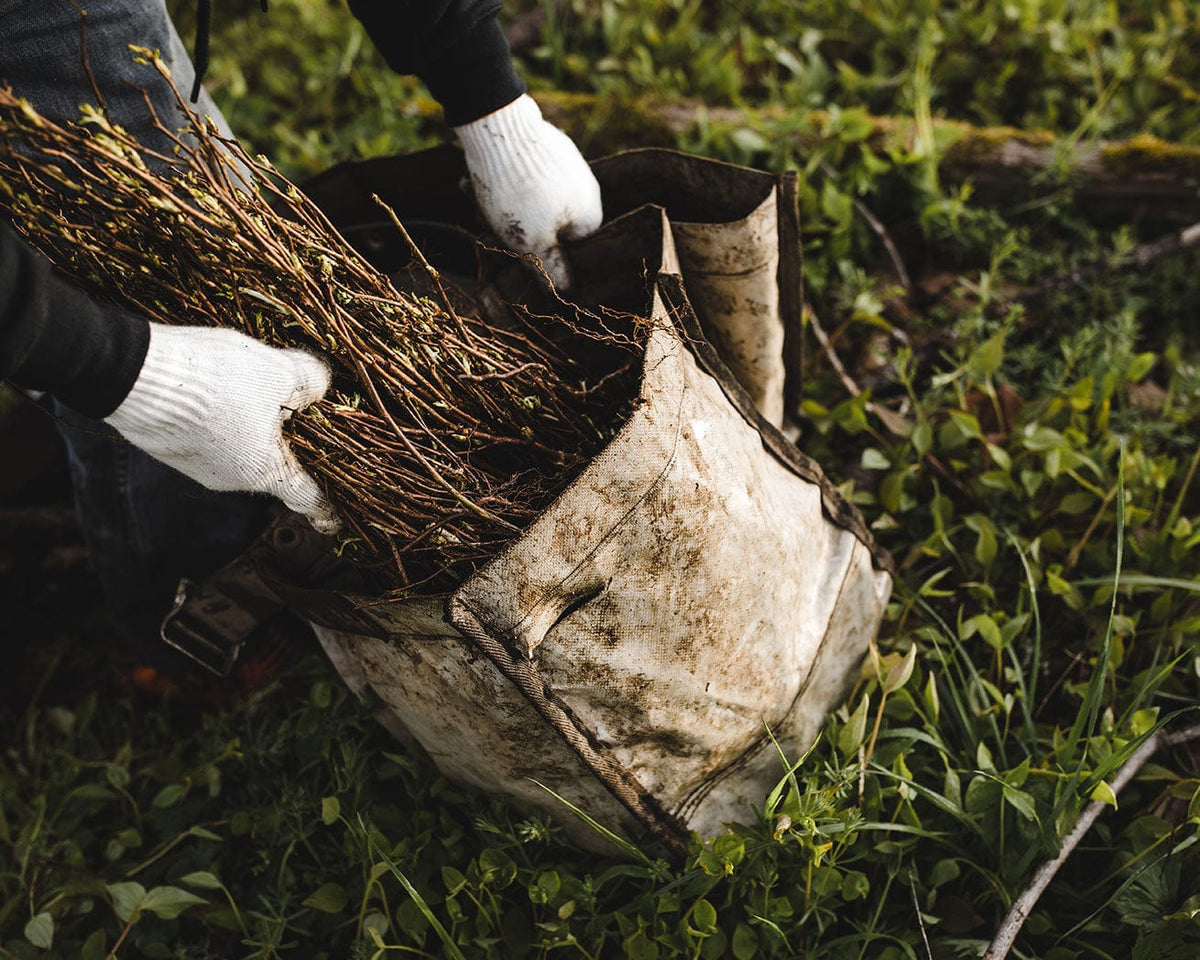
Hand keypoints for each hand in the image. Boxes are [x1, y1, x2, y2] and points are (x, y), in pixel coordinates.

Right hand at [105, 323, 339, 532]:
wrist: (137, 375)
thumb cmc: (219, 381)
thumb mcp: (279, 372)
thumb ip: (311, 382)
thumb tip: (321, 387)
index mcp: (266, 472)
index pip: (306, 497)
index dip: (325, 507)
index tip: (334, 519)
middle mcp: (231, 479)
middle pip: (272, 462)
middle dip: (286, 439)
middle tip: (295, 407)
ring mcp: (196, 466)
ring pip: (238, 444)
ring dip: (249, 420)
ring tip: (247, 381)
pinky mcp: (171, 448)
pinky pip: (209, 433)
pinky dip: (219, 413)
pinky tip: (214, 383)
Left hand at [454, 94, 602, 287]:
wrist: (497, 125)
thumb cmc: (517, 193)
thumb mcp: (532, 243)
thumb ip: (551, 270)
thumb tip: (567, 293)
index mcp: (591, 214)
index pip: (569, 249)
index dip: (538, 254)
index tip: (511, 250)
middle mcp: (586, 188)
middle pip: (547, 223)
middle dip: (513, 227)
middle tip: (484, 220)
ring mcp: (567, 163)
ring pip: (531, 198)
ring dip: (501, 204)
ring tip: (474, 196)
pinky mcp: (545, 143)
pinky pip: (524, 173)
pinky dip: (503, 181)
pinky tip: (476, 179)